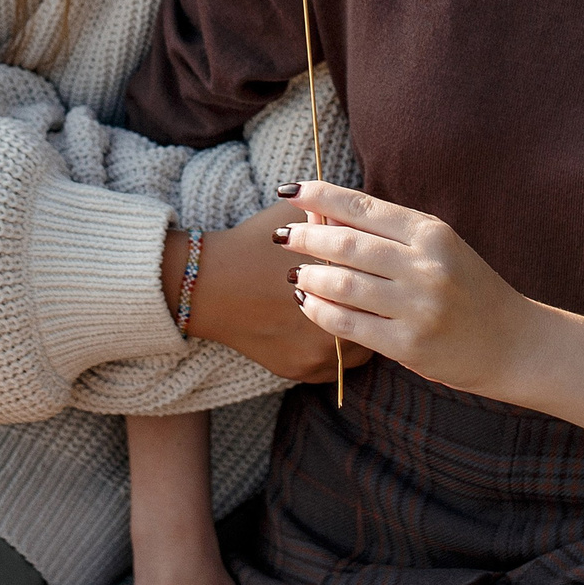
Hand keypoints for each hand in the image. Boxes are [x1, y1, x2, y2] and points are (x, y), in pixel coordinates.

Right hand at [165, 197, 372, 382]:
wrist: (204, 283)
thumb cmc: (251, 245)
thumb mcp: (293, 219)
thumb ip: (333, 215)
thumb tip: (363, 214)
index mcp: (337, 284)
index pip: (380, 285)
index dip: (378, 275)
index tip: (374, 269)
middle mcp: (331, 325)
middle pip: (375, 320)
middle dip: (373, 306)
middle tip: (367, 291)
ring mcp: (315, 354)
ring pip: (357, 348)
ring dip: (356, 331)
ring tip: (345, 310)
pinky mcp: (299, 370)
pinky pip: (333, 366)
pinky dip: (331, 349)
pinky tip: (321, 328)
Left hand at [278, 182, 583, 448]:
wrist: (517, 344)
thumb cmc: (471, 290)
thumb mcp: (441, 248)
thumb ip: (392, 234)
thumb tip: (327, 215)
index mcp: (432, 233)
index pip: (364, 207)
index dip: (321, 196)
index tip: (290, 191)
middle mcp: (425, 266)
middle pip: (346, 243)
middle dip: (306, 238)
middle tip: (283, 238)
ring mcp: (417, 307)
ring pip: (342, 284)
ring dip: (310, 276)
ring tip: (295, 273)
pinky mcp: (409, 345)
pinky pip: (349, 324)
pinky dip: (321, 311)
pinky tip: (308, 303)